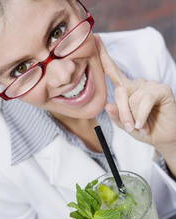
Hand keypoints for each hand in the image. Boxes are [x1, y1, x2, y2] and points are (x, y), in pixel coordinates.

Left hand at [94, 35, 175, 156]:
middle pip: (120, 91)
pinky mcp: (162, 90)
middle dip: (122, 113)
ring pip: (132, 98)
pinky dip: (141, 115)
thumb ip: (117, 117)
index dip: (104, 57)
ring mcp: (150, 85)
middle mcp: (138, 84)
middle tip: (129, 127)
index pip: (113, 72)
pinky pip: (145, 99)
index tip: (96, 40)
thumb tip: (107, 105)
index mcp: (128, 90)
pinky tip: (142, 125)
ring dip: (133, 116)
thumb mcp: (126, 125)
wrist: (163, 137)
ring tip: (140, 127)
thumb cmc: (144, 129)